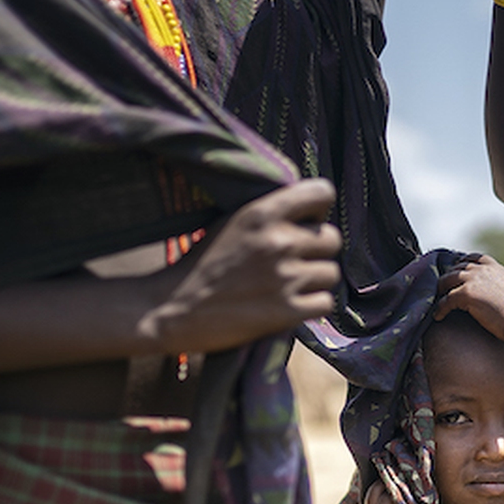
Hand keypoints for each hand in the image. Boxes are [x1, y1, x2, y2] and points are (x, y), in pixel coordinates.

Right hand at [140, 181, 340, 352]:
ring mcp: (285, 278)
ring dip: (314, 281)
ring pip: (331, 273)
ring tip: (287, 286)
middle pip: (331, 238)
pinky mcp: (287, 312)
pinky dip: (311, 307)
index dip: (318, 209)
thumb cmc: (200, 264)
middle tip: (292, 262)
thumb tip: (310, 212)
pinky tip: (289, 305)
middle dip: (316, 251)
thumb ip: (269, 213)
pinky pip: (325, 304)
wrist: (173, 309)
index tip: (305, 222)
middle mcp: (278, 241)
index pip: (322, 192)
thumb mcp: (231, 221)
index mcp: (262, 212)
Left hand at [431, 253, 503, 343]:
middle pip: (456, 268)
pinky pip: (445, 299)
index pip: (473, 258)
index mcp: (494, 267)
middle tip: (440, 289)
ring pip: (447, 281)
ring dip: (440, 291)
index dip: (462, 263)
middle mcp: (482, 269)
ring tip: (436, 301)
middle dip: (448, 278)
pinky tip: (438, 316)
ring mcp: (472, 280)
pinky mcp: (465, 293)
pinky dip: (440, 308)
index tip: (456, 269)